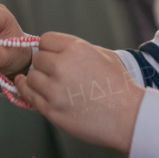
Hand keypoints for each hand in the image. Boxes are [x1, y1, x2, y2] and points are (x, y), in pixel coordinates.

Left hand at [15, 33, 144, 152]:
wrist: (129, 117)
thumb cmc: (119, 86)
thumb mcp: (103, 56)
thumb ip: (76, 51)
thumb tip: (54, 51)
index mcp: (76, 49)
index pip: (45, 40)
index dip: (49, 48)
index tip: (52, 56)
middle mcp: (62, 66)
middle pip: (37, 59)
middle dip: (43, 65)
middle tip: (53, 73)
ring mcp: (55, 90)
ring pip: (31, 78)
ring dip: (37, 80)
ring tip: (48, 85)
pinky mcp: (52, 110)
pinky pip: (29, 96)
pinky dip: (29, 93)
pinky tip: (29, 90)